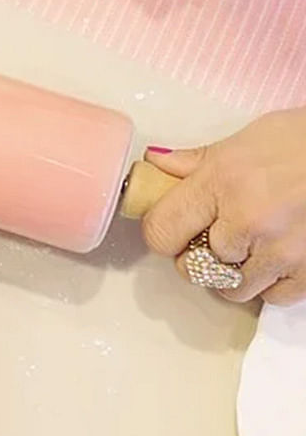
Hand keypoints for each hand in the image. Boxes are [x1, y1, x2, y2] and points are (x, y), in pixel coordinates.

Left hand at [141, 108, 305, 305]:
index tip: (176, 229)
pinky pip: (273, 297)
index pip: (160, 232)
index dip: (165, 233)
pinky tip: (281, 257)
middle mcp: (247, 220)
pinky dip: (274, 284)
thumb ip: (199, 161)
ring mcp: (280, 250)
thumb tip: (154, 170)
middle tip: (221, 236)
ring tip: (255, 245)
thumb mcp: (250, 137)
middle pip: (193, 267)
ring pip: (231, 289)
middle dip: (200, 256)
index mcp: (223, 181)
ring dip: (237, 274)